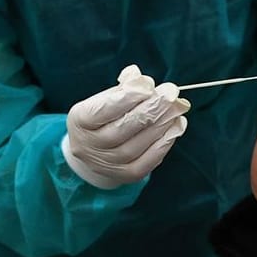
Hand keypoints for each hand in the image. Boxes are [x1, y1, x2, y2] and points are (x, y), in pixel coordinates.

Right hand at [61, 64, 190, 188]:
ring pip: (137, 145)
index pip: (104, 108)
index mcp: (79, 120)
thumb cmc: (104, 116)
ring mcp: (107, 164)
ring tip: (177, 108)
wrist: (95, 149)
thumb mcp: (105, 97)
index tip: (149, 85)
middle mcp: (89, 145)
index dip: (128, 97)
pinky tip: (176, 126)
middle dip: (151, 108)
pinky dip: (165, 142)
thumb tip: (143, 81)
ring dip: (162, 124)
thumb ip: (124, 88)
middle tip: (171, 94)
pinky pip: (148, 161)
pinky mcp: (125, 175)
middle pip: (123, 127)